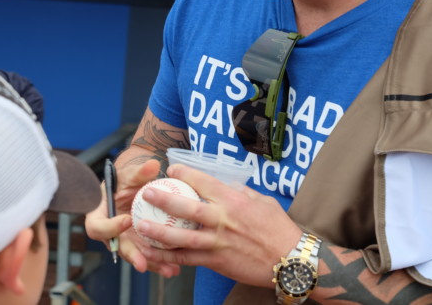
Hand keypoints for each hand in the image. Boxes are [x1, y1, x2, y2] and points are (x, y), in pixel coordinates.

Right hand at [85, 159, 181, 276]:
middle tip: (142, 263)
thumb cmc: (129, 178)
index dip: (109, 227)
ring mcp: (125, 240)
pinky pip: (148, 256)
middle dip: (131, 255)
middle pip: (116, 247)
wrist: (138, 187)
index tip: (127, 220)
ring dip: (151, 264)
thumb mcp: (132, 174)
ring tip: (168, 269)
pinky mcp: (139, 245)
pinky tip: (176, 268)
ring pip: (135, 255)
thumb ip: (140, 171)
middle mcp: (110, 231)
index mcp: (99, 214)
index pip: (97, 226)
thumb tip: (152, 164)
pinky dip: (161, 263)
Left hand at [135, 163, 302, 287]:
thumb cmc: (278, 228)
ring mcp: (218, 242)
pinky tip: (153, 254)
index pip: (203, 182)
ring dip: (158, 232)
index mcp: (233, 200)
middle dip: (163, 199)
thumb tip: (225, 185)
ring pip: (181, 237)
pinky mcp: (216, 261)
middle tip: (146, 192)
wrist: (291, 260)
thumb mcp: (261, 201)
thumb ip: (240, 193)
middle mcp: (222, 220)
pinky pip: (187, 259)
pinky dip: (169, 257)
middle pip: (186, 208)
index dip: (184, 174)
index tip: (171, 170)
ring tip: (140, 226)